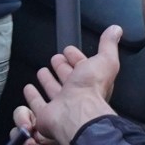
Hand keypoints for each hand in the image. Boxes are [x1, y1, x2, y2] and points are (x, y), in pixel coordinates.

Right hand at [14, 25, 122, 144]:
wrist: (76, 114)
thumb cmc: (91, 89)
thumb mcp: (105, 60)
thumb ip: (109, 45)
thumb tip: (116, 29)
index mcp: (90, 81)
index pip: (83, 66)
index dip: (76, 57)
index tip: (69, 50)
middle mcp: (76, 93)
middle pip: (67, 78)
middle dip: (62, 67)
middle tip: (55, 59)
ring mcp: (61, 104)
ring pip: (53, 89)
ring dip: (48, 80)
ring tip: (42, 71)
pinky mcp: (47, 115)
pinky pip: (38, 104)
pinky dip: (33, 96)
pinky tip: (28, 89)